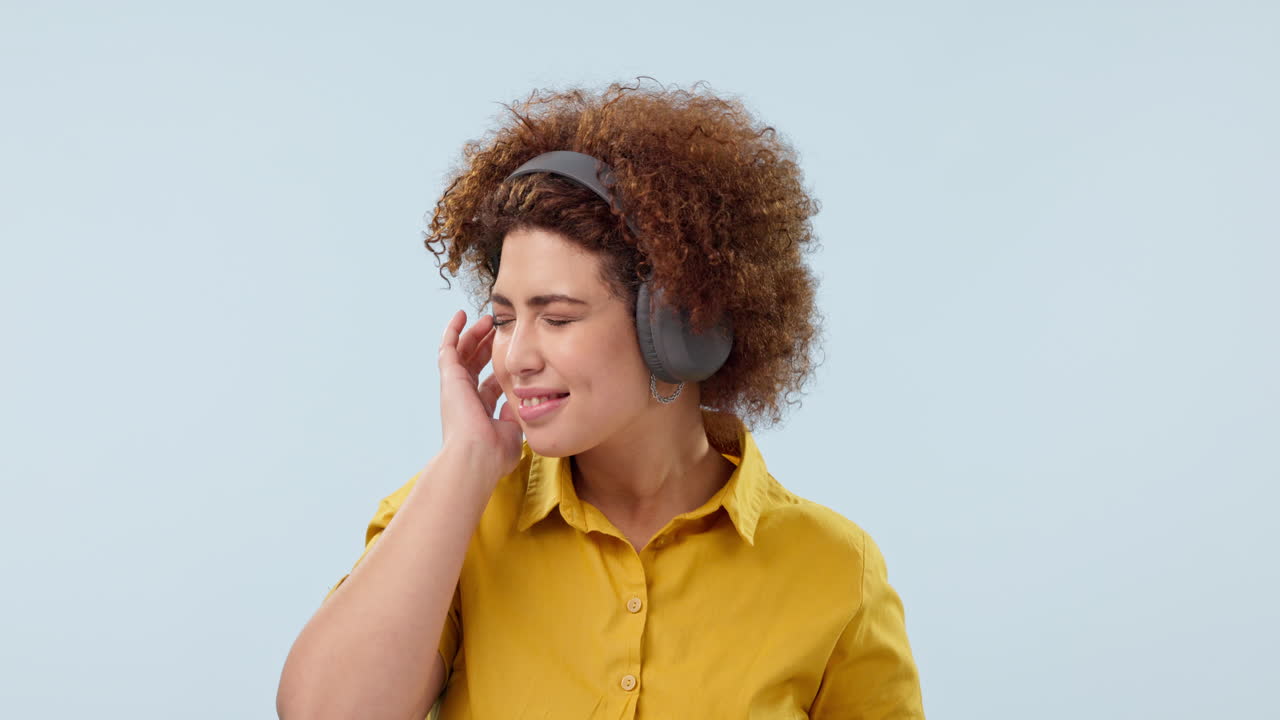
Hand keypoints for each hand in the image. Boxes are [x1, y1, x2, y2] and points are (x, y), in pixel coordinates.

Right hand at [437, 309, 522, 478]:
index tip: (512, 354)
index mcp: (480, 411)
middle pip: (475, 364)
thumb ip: (515, 415)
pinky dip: (453, 330)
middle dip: (486, 346)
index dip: (499, 367)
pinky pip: (447, 348)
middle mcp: (465, 397)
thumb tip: (520, 402)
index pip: (489, 384)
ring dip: (473, 334)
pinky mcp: (449, 377)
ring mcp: (456, 386)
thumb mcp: (512, 431)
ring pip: (462, 353)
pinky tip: (461, 315)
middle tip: (499, 329)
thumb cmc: (495, 453)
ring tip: (487, 319)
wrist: (476, 456)